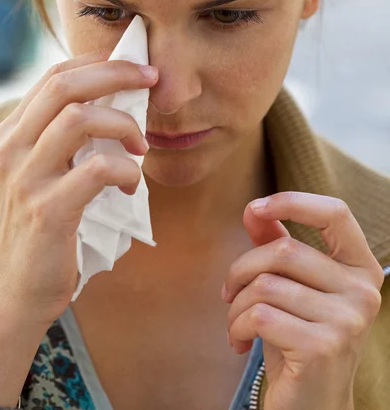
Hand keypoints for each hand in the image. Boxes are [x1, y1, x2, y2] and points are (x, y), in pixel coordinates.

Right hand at [0, 48, 158, 325]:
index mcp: (8, 137)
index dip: (95, 63)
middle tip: (151, 77)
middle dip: (116, 72)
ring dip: (122, 123)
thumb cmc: (32, 236)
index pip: (52, 78)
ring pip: (79, 119)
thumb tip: (107, 115)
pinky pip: (96, 169)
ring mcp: (24, 179)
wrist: (8, 297)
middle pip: (64, 86)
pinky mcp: (46, 211)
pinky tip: (131, 184)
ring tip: (141, 144)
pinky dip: (125, 170)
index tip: (130, 64)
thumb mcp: (34, 179)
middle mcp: (9, 150)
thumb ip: (57, 147)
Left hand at [222, 192, 383, 409]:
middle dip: (241, 271)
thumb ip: (276, 245)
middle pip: (284, 252)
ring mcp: (347, 320)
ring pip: (265, 285)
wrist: (312, 405)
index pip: (335, 213)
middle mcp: (363, 291)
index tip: (256, 208)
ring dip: (236, 306)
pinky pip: (259, 315)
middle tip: (228, 293)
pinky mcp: (322, 347)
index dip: (293, 202)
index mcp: (360, 268)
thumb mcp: (291, 287)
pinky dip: (237, 327)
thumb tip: (253, 209)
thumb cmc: (299, 337)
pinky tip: (241, 342)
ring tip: (237, 324)